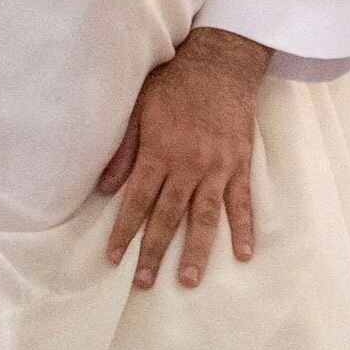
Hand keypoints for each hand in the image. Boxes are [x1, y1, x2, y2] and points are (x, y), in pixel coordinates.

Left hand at [100, 27, 270, 289]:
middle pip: (168, 216)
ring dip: (197, 251)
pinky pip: (243, 203)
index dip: (124, 230)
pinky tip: (243, 254)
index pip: (137, 200)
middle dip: (154, 251)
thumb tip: (104, 187)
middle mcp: (188, 165)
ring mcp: (217, 168)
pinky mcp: (240, 166)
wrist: (219, 66)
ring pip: (205, 217)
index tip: (114, 257)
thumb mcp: (138, 109)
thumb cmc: (172, 85)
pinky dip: (244, 229)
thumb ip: (123, 149)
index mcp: (159, 151)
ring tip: (188, 280)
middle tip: (144, 283)